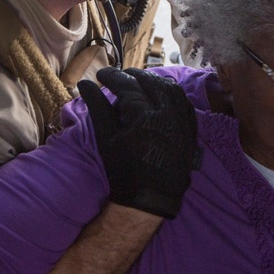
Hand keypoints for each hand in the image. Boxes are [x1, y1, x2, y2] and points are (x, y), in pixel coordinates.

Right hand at [78, 67, 199, 218]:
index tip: (100, 74)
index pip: (128, 85)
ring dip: (153, 81)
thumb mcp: (106, 138)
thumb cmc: (124, 171)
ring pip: (170, 88)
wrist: (151, 198)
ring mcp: (183, 120)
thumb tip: (83, 84)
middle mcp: (168, 114)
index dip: (113, 77)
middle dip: (133, 75)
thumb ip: (97, 107)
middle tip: (118, 76)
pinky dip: (170, 92)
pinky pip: (182, 101)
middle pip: (151, 82)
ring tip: (137, 82)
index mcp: (145, 117)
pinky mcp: (190, 128)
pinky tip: (159, 93)